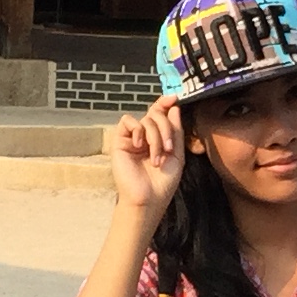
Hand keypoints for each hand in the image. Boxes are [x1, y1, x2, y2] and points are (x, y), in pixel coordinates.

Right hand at [104, 102, 187, 220]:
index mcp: (158, 138)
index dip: (165, 103)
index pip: (160, 114)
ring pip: (146, 119)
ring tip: (156, 159)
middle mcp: (144, 136)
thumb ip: (176, 130)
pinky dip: (138, 130)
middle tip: (169, 148)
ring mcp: (132, 138)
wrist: (149, 199)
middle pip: (156, 114)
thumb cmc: (163, 183)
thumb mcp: (177, 155)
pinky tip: (140, 145)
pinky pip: (128, 122)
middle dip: (166, 129)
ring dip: (156, 137)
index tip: (174, 97)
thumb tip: (173, 107)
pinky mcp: (119, 141)